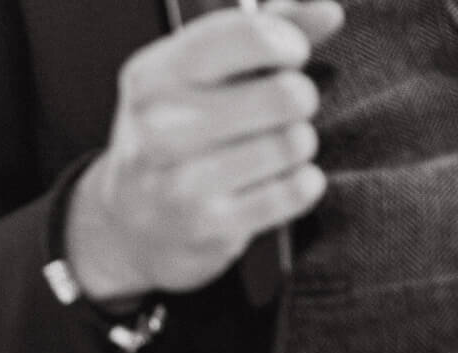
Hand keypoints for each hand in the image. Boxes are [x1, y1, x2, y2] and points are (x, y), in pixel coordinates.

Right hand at [66, 0, 343, 300]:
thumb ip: (261, 33)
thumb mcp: (196, 76)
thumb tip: (327, 14)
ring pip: (294, 143)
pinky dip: (301, 184)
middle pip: (286, 94)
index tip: (289, 56)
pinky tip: (277, 182)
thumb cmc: (176, 136)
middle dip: (299, 99)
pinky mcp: (209, 226)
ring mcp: (181, 183)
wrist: (129, 226)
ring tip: (271, 150)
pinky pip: (296, 190)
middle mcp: (159, 129)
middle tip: (280, 110)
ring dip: (297, 144)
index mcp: (152, 78)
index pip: (246, 34)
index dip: (288, 40)